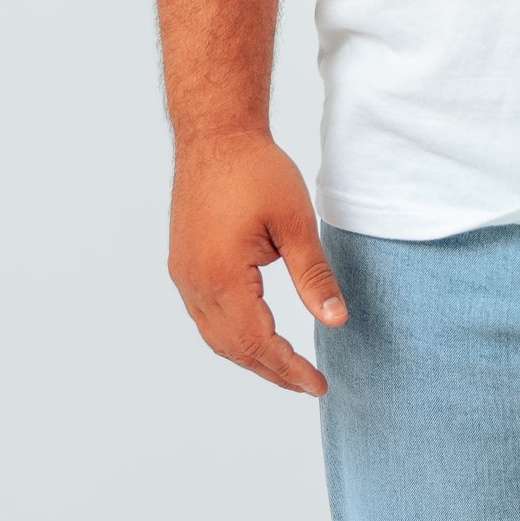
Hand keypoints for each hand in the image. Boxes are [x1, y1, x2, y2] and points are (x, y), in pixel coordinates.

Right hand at [168, 130, 344, 396]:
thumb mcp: (295, 223)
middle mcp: (195, 284)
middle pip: (233, 348)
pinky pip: (206, 316)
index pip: (258, 342)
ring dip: (250, 356)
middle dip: (271, 370)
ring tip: (286, 367)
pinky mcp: (183, 265)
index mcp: (222, 278)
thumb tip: (336, 321)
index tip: (317, 385)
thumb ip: (313, 276)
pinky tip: (256, 335)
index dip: (288, 368)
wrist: (215, 136)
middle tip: (308, 383)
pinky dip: (232, 335)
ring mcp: (184, 276)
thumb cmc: (255, 171)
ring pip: (215, 336)